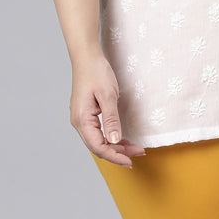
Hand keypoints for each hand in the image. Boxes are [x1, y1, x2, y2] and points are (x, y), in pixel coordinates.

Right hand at [71, 49, 145, 168]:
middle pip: (98, 147)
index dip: (115, 156)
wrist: (87, 57)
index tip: (131, 161)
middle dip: (118, 153)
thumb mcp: (108, 95)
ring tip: (134, 148)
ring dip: (116, 147)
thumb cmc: (96, 72)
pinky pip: (98, 133)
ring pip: (98, 141)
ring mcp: (81, 119)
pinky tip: (123, 140)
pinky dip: (111, 139)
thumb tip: (114, 141)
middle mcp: (79, 122)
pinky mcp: (86, 115)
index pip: (98, 147)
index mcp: (82, 120)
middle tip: (139, 152)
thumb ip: (111, 119)